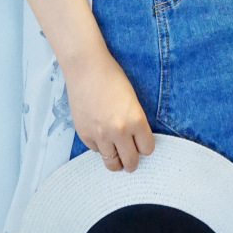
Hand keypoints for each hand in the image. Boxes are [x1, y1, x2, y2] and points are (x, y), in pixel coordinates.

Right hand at [67, 47, 155, 171]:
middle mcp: (119, 131)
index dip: (145, 147)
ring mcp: (100, 135)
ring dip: (116, 160)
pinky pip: (96, 151)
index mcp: (136, 120)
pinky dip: (100, 147)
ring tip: (116, 156)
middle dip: (132, 162)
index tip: (142, 145)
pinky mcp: (85, 135)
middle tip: (130, 160)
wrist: (86, 68)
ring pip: (112, 163)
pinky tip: (100, 135)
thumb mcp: (132, 99)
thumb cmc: (112, 77)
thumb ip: (135, 122)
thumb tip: (135, 142)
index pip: (147, 149)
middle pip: (130, 162)